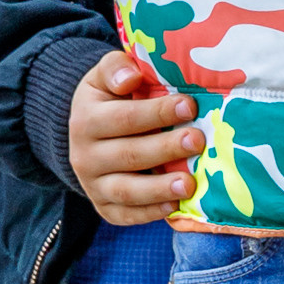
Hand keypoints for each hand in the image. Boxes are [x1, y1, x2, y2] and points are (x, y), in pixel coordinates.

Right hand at [68, 52, 202, 223]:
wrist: (86, 133)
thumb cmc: (109, 98)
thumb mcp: (104, 75)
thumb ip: (116, 68)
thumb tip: (131, 78)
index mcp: (86, 120)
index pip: (124, 118)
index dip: (157, 112)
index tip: (189, 106)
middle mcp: (84, 156)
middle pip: (129, 154)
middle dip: (166, 148)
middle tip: (198, 141)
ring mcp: (93, 185)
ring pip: (127, 190)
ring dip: (160, 188)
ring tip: (190, 183)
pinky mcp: (104, 207)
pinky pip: (125, 214)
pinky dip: (149, 213)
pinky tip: (174, 206)